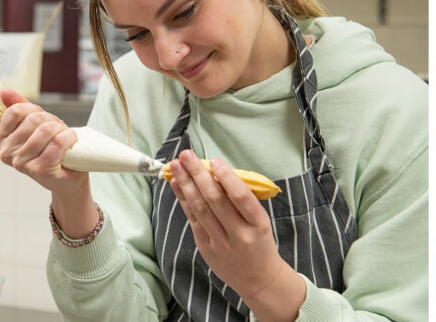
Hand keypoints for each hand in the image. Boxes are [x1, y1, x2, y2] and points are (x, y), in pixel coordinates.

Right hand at [0, 88, 86, 196]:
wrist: (67, 178)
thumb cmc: (50, 150)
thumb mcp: (32, 126)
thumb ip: (18, 108)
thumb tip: (4, 91)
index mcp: (1, 139)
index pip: (15, 111)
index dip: (34, 109)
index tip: (43, 117)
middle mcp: (7, 152)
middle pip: (33, 119)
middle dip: (51, 120)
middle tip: (58, 129)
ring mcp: (22, 163)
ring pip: (45, 130)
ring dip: (62, 129)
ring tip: (64, 136)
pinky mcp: (40, 170)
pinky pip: (57, 143)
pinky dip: (69, 137)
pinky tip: (71, 141)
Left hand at [166, 150, 302, 315]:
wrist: (259, 279)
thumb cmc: (260, 243)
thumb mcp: (260, 222)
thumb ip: (242, 201)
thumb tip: (216, 172)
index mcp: (258, 224)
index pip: (241, 197)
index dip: (226, 178)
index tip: (214, 161)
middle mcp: (239, 234)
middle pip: (215, 200)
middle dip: (198, 175)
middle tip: (186, 156)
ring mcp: (221, 243)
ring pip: (200, 209)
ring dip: (185, 185)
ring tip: (175, 166)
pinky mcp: (206, 248)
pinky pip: (193, 220)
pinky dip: (184, 200)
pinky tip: (176, 185)